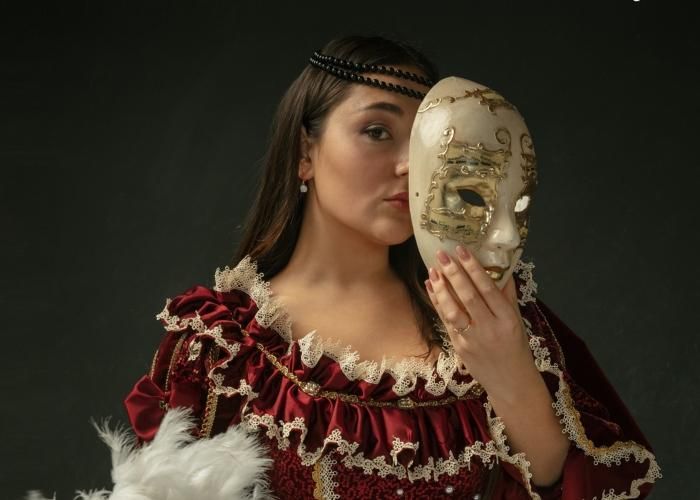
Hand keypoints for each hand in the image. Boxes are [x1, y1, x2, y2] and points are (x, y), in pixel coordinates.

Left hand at [425, 245, 538, 401]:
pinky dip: (437, 302)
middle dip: (453, 273)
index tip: (462, 250)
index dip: (473, 267)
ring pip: (453, 309)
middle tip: (442, 254)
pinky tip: (431, 287)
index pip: (488, 288)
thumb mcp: (518, 320)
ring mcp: (472, 339)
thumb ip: (507, 294)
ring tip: (433, 269)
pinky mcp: (459, 347)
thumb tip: (501, 267)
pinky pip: (446, 321)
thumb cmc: (517, 349)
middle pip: (468, 296)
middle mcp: (490, 328)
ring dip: (441, 288)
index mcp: (508, 318)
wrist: (512, 384)